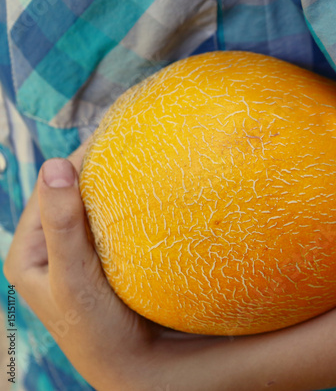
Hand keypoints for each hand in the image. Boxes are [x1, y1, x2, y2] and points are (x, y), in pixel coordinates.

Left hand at [3, 140, 222, 390]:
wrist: (129, 363)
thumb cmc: (94, 328)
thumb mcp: (72, 278)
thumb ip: (61, 225)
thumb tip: (54, 164)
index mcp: (28, 250)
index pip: (49, 190)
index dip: (76, 160)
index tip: (108, 135)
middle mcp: (50, 247)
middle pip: (70, 194)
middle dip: (96, 169)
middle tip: (128, 142)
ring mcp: (78, 251)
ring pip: (91, 206)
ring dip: (111, 186)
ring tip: (137, 161)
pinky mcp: (102, 257)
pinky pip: (109, 222)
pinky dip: (124, 206)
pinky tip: (144, 195)